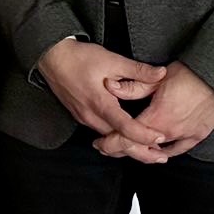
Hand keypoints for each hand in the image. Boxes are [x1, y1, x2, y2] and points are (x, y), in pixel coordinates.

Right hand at [36, 39, 167, 155]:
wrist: (52, 57)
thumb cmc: (80, 58)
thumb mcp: (112, 60)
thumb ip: (138, 70)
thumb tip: (161, 74)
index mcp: (101, 104)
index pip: (125, 128)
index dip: (144, 136)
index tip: (161, 138)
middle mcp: (91, 116)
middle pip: (117, 141)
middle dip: (140, 150)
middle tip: (160, 156)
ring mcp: (84, 118)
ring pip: (108, 139)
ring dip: (127, 146)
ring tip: (148, 150)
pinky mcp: (80, 116)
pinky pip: (100, 133)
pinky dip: (115, 139)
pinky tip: (126, 137)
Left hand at [109, 62, 213, 159]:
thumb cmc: (190, 74)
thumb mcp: (157, 78)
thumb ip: (133, 86)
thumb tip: (110, 87)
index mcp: (156, 117)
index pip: (127, 137)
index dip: (110, 142)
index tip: (100, 143)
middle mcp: (169, 132)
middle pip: (139, 148)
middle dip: (121, 149)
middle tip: (107, 147)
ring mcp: (184, 136)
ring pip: (157, 152)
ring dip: (140, 152)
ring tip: (127, 149)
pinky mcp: (197, 135)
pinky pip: (177, 149)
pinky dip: (164, 152)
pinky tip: (156, 153)